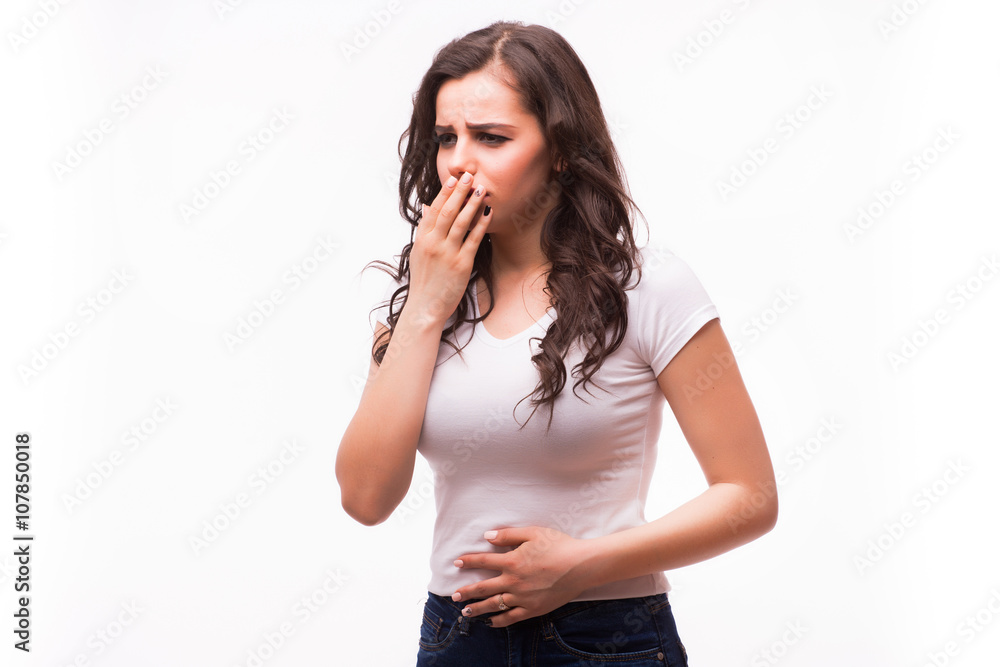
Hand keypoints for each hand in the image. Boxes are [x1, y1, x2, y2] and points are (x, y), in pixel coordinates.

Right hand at [405, 171, 489, 328]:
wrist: (425, 307)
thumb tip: (427, 207)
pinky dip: (481, 224)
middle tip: (470, 176)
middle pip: (448, 211)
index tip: (454, 180)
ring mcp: (447, 253)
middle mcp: (433, 243)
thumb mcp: (418, 253)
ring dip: (472, 204)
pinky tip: (489, 212)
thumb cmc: (424, 281)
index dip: (445, 193)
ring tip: (481, 189)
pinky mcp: (461, 264)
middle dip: (460, 192)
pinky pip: (474, 239)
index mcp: (422, 239)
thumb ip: (424, 229)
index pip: (434, 210)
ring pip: (461, 222)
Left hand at [452, 526, 587, 627]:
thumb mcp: (532, 533)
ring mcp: (522, 597)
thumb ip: (508, 535)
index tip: (457, 562)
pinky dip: (499, 621)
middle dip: (466, 591)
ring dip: (477, 608)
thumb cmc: (558, 545)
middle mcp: (513, 581)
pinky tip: (491, 622)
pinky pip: (511, 617)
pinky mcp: (533, 608)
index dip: (468, 561)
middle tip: (454, 595)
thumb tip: (487, 536)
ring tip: (465, 612)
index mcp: (512, 561)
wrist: (580, 566)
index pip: (483, 561)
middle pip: (483, 587)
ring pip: (494, 605)